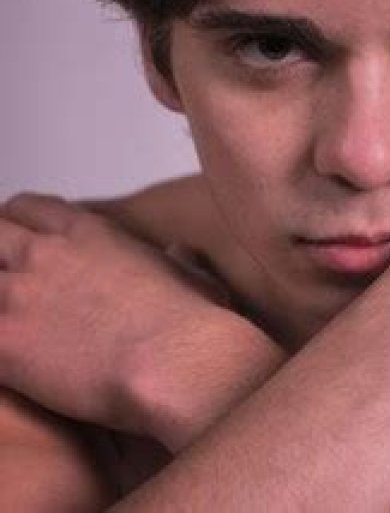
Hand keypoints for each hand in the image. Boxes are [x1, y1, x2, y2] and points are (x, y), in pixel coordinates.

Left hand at [0, 194, 284, 449]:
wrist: (174, 360)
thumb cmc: (189, 321)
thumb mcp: (193, 275)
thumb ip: (178, 258)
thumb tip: (182, 252)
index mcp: (88, 233)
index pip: (29, 208)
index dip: (17, 223)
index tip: (19, 240)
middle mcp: (46, 253)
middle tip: (6, 279)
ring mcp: (19, 294)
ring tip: (8, 317)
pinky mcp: (4, 341)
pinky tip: (5, 357)